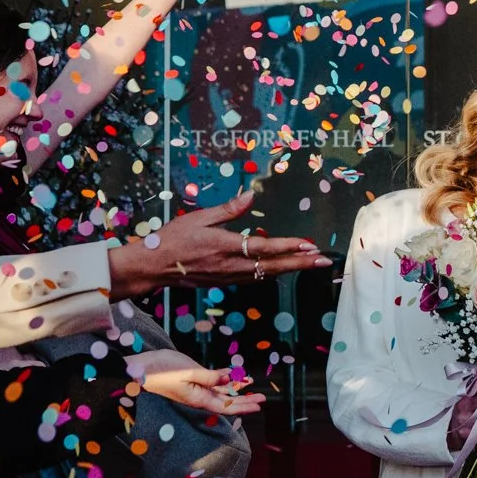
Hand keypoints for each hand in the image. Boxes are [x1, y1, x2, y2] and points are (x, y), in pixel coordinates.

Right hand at [106, 192, 330, 298]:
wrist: (152, 267)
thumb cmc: (172, 239)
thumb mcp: (198, 218)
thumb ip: (227, 209)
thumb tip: (250, 195)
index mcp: (225, 247)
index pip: (264, 248)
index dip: (288, 247)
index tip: (309, 245)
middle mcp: (231, 265)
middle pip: (273, 266)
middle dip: (301, 263)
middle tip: (323, 261)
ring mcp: (229, 276)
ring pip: (266, 274)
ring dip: (290, 269)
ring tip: (311, 264)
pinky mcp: (225, 281)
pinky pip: (255, 278)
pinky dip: (272, 273)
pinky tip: (282, 268)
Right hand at [127, 348, 265, 415]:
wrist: (140, 370)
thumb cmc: (162, 371)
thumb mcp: (189, 372)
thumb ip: (210, 377)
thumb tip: (228, 380)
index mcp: (200, 399)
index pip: (227, 407)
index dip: (245, 406)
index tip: (259, 405)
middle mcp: (199, 397)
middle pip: (227, 402)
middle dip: (245, 400)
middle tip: (262, 397)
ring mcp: (195, 389)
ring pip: (221, 393)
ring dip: (236, 389)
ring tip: (251, 384)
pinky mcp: (191, 381)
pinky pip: (212, 383)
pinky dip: (224, 380)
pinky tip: (232, 376)